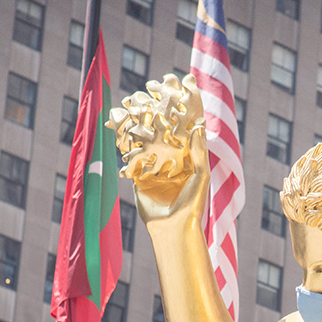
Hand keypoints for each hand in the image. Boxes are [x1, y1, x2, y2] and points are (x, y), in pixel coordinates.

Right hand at [106, 74, 207, 225]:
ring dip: (140, 127)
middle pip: (163, 135)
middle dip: (156, 117)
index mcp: (189, 161)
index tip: (175, 96)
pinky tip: (120, 129)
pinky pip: (132, 159)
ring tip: (133, 107)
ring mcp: (155, 169)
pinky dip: (127, 145)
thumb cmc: (192, 203)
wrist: (173, 228)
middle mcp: (172, 163)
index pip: (184, 132)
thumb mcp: (200, 175)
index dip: (180, 115)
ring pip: (146, 143)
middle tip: (149, 94)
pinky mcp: (139, 178)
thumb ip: (197, 152)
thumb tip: (199, 125)